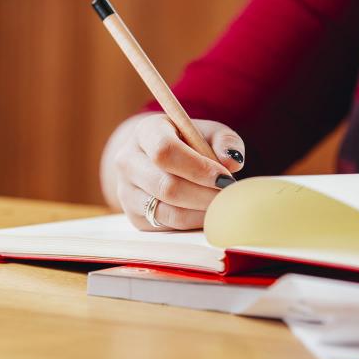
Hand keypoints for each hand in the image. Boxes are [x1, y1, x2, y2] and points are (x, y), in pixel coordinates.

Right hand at [105, 113, 244, 230]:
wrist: (155, 159)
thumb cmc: (187, 143)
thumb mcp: (207, 132)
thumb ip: (225, 141)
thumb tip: (232, 162)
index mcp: (145, 132)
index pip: (164, 151)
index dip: (197, 168)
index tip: (225, 178)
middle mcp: (128, 161)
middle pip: (165, 185)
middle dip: (204, 195)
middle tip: (229, 198)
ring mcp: (127, 191)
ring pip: (167, 211)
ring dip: (200, 212)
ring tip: (221, 206)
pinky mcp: (134, 216)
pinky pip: (167, 225)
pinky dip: (193, 222)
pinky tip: (207, 213)